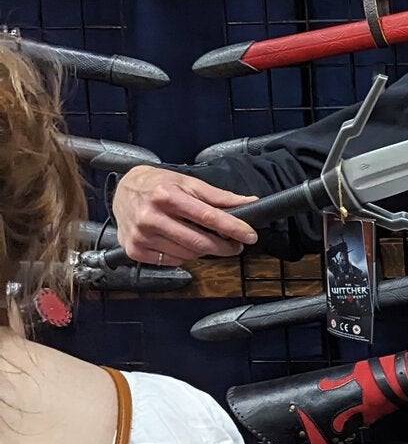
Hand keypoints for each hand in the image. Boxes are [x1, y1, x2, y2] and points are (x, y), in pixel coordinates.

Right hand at [112, 165, 257, 263]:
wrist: (122, 190)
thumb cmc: (157, 185)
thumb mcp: (187, 182)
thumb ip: (218, 196)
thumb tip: (248, 202)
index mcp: (166, 196)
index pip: (207, 216)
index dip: (232, 228)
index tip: (249, 235)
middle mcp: (151, 217)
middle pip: (199, 241)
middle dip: (224, 246)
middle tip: (235, 245)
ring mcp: (141, 236)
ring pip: (187, 254)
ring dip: (204, 251)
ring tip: (207, 241)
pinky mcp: (134, 250)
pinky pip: (171, 261)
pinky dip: (183, 255)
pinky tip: (183, 243)